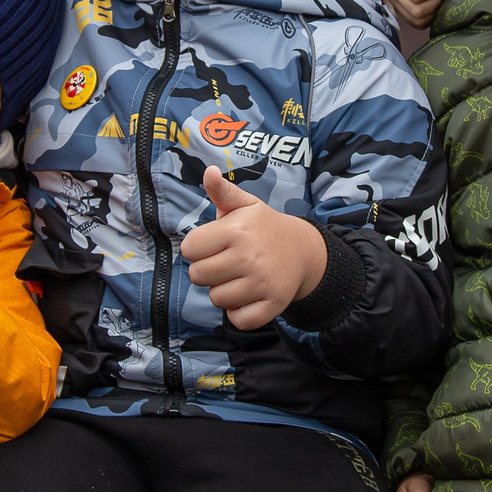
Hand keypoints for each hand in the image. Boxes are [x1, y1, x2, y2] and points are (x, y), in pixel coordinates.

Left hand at [180, 168, 329, 331]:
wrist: (302, 250)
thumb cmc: (263, 226)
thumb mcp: (245, 204)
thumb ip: (222, 191)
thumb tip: (209, 172)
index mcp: (237, 230)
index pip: (189, 249)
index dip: (197, 248)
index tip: (213, 244)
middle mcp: (249, 256)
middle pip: (197, 276)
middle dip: (207, 270)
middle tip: (226, 261)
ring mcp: (262, 283)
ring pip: (216, 299)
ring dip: (223, 291)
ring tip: (239, 277)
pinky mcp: (273, 305)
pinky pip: (238, 319)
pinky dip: (239, 312)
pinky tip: (248, 296)